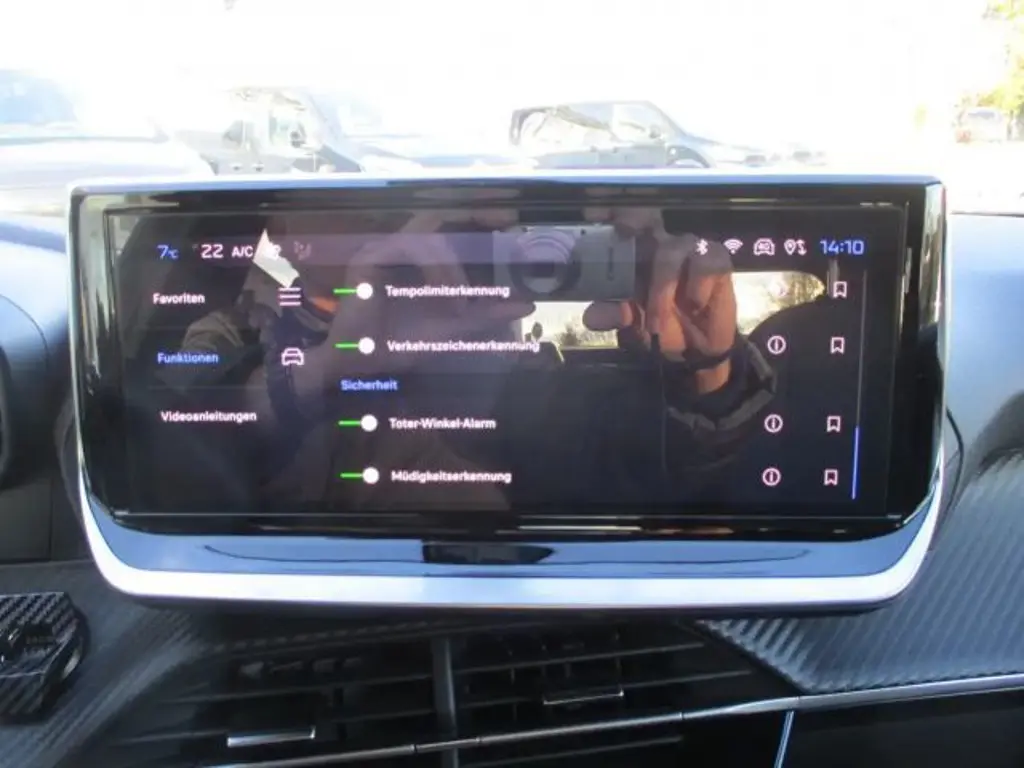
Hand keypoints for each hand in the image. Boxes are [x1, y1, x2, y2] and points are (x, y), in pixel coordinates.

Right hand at [297, 210, 534, 392]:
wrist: (361, 365)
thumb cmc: (399, 344)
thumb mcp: (453, 328)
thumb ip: (487, 314)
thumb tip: (527, 304)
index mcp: (416, 258)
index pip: (448, 224)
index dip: (477, 215)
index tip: (509, 218)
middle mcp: (398, 247)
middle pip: (438, 215)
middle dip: (473, 214)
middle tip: (503, 222)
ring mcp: (381, 250)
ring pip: (428, 236)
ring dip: (452, 265)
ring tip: (460, 298)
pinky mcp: (368, 260)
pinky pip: (409, 249)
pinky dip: (435, 269)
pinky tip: (445, 293)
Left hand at [581, 207, 737, 392]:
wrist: (698, 350)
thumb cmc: (663, 327)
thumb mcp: (633, 326)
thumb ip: (615, 315)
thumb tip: (591, 316)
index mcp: (636, 255)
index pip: (621, 224)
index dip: (609, 213)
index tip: (590, 212)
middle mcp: (661, 244)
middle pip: (646, 219)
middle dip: (632, 221)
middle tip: (623, 236)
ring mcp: (689, 248)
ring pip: (670, 251)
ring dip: (661, 289)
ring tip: (656, 324)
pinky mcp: (716, 259)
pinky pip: (705, 264)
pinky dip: (696, 287)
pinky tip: (695, 304)